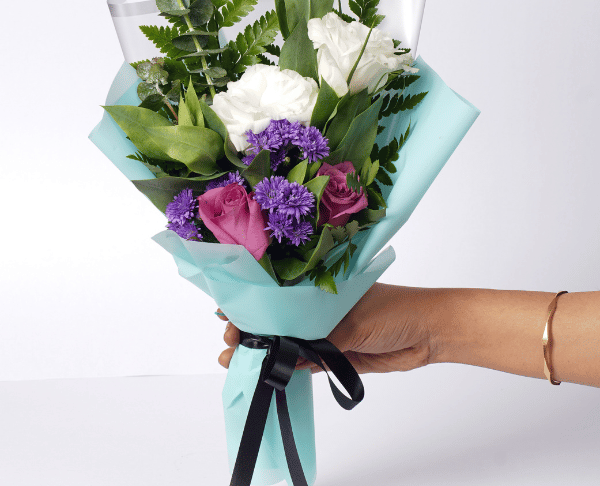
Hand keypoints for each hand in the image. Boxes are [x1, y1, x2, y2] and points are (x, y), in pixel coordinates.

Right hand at [216, 282, 443, 373]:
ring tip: (234, 358)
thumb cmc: (394, 310)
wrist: (428, 334)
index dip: (252, 302)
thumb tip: (282, 351)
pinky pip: (304, 361)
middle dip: (251, 328)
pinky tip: (265, 369)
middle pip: (277, 319)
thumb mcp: (351, 319)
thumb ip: (317, 337)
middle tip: (229, 341)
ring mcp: (325, 332)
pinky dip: (285, 366)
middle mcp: (318, 308)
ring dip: (262, 350)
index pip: (278, 293)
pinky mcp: (334, 355)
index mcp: (320, 287)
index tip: (228, 312)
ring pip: (286, 341)